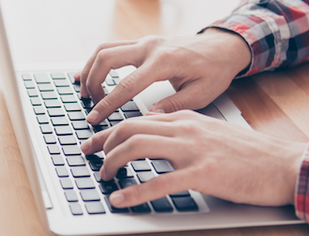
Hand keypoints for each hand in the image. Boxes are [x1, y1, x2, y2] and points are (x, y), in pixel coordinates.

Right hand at [75, 30, 250, 124]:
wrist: (224, 47)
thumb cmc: (215, 70)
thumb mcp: (201, 94)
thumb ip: (172, 107)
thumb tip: (146, 120)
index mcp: (164, 62)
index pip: (126, 85)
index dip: (107, 104)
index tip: (94, 118)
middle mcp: (150, 47)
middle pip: (106, 59)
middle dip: (92, 84)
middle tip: (91, 107)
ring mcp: (145, 42)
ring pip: (104, 49)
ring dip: (90, 70)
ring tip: (85, 93)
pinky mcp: (143, 43)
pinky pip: (112, 47)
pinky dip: (97, 61)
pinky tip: (87, 74)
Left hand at [80, 111, 308, 207]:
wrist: (285, 164)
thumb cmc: (250, 154)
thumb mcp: (211, 132)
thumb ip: (183, 132)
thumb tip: (153, 138)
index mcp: (186, 118)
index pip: (137, 119)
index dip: (109, 131)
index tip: (92, 143)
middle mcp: (185, 129)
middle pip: (130, 128)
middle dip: (103, 143)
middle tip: (90, 158)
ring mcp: (194, 150)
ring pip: (138, 147)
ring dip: (113, 162)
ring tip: (104, 176)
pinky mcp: (203, 174)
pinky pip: (158, 182)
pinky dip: (134, 191)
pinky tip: (121, 199)